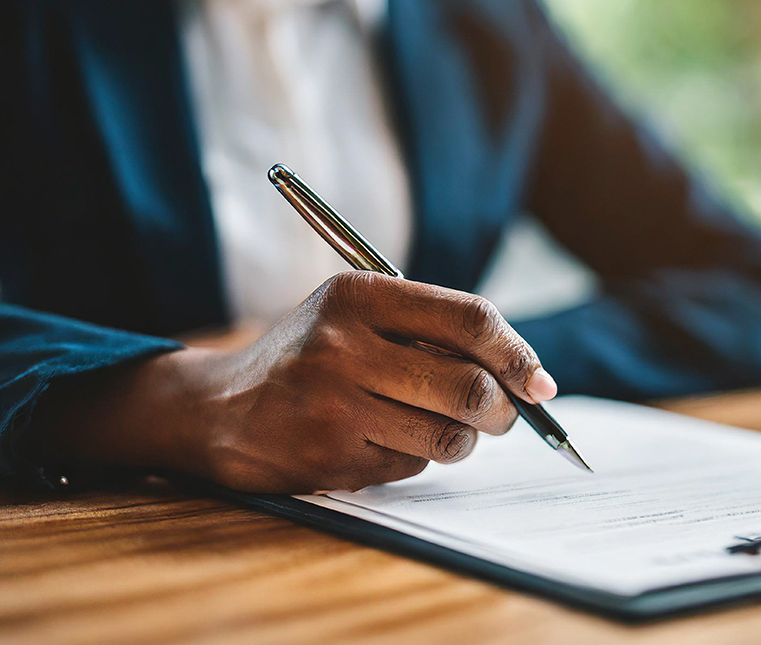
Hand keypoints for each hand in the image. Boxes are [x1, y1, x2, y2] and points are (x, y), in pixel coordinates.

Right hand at [29, 272, 558, 492]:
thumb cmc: (311, 355)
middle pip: (468, 387)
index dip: (518, 354)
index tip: (541, 383)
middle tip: (505, 416)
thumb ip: (433, 329)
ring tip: (443, 426)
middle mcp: (343, 347)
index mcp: (358, 296)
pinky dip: (417, 456)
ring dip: (463, 439)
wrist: (220, 408)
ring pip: (449, 436)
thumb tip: (529, 378)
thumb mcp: (358, 315)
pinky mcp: (329, 457)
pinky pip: (412, 464)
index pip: (469, 320)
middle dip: (504, 410)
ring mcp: (334, 406)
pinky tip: (385, 439)